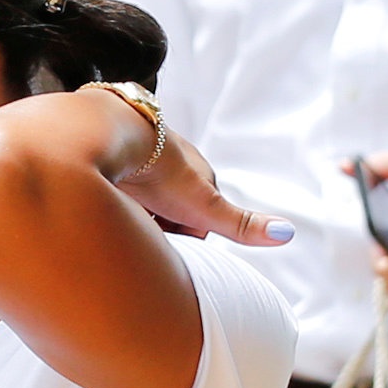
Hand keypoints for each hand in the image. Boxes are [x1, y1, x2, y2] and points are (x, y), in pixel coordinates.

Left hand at [108, 117, 287, 250]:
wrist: (109, 135)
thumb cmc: (160, 172)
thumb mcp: (204, 206)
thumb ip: (240, 224)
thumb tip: (287, 233)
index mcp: (197, 174)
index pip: (199, 219)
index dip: (185, 240)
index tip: (170, 251)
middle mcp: (169, 165)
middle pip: (168, 211)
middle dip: (158, 230)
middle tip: (140, 241)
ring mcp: (138, 160)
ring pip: (140, 201)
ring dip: (132, 217)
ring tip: (118, 228)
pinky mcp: (109, 158)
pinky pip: (112, 189)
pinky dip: (110, 203)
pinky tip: (100, 213)